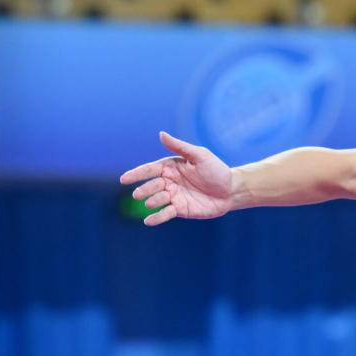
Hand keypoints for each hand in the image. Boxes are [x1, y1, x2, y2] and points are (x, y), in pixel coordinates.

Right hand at [120, 131, 234, 225]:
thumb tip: (161, 134)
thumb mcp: (199, 155)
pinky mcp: (180, 210)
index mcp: (170, 167)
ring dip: (152, 201)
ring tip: (151, 202)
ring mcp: (174, 196)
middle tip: (138, 194)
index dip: (136, 174)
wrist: (231, 190)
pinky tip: (148, 221)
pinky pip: (165, 214)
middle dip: (144, 190)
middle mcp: (169, 182)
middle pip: (151, 185)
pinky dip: (156, 218)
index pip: (149, 170)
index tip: (124, 179)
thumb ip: (180, 146)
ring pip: (157, 200)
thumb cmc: (216, 170)